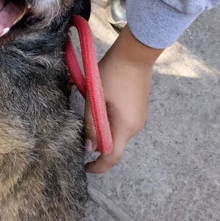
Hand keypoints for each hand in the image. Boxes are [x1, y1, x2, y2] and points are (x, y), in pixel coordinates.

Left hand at [84, 25, 163, 172]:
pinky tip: (101, 106)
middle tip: (80, 135)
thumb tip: (89, 148)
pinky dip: (110, 122)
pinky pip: (122, 124)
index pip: (112, 157)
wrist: (134, 53)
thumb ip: (91, 124)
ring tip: (89, 113)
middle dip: (97, 146)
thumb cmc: (112, 73)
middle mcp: (136, 126)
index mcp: (125, 126)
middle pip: (115, 146)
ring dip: (103, 131)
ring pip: (118, 134)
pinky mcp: (139, 109)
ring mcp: (139, 118)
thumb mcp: (95, 98)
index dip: (98, 166)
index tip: (84, 167)